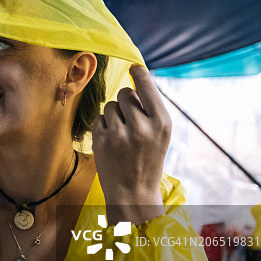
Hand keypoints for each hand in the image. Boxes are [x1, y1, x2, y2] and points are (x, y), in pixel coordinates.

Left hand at [91, 65, 170, 224]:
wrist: (133, 192)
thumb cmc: (148, 160)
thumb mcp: (160, 135)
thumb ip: (150, 110)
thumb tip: (134, 82)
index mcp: (162, 123)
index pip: (147, 87)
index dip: (139, 74)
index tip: (134, 68)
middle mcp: (142, 127)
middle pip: (124, 93)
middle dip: (124, 101)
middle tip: (129, 119)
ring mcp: (120, 134)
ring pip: (109, 106)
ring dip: (113, 116)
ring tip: (122, 135)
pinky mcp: (101, 141)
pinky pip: (98, 119)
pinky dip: (103, 127)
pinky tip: (111, 142)